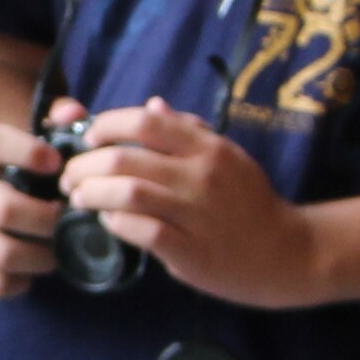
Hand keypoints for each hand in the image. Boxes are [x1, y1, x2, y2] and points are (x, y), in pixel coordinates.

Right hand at [0, 97, 73, 297]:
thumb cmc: (24, 174)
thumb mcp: (42, 142)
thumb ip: (62, 122)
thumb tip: (73, 114)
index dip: (28, 151)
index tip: (57, 165)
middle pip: (4, 209)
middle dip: (46, 221)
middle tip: (66, 222)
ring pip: (1, 252)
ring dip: (40, 257)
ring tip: (56, 252)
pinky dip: (19, 282)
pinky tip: (29, 273)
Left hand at [65, 99, 326, 308]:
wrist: (287, 253)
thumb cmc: (251, 203)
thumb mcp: (227, 157)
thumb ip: (189, 132)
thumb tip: (152, 106)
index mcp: (208, 147)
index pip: (145, 122)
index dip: (106, 125)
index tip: (89, 138)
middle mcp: (201, 175)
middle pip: (124, 158)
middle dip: (84, 166)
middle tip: (71, 177)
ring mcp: (196, 213)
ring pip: (127, 193)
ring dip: (92, 195)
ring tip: (80, 199)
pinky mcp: (191, 250)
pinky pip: (140, 230)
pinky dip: (115, 224)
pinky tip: (108, 222)